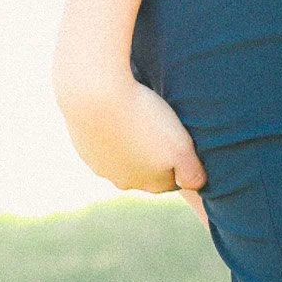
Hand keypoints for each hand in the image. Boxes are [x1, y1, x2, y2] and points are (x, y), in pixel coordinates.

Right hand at [57, 70, 206, 197]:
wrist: (95, 97)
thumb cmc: (144, 120)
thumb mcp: (179, 147)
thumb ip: (191, 172)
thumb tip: (196, 184)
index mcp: (149, 182)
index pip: (172, 181)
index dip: (181, 163)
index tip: (184, 143)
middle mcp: (122, 181)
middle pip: (147, 172)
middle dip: (157, 156)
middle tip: (164, 129)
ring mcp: (100, 165)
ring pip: (124, 159)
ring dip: (134, 144)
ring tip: (142, 118)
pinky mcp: (84, 146)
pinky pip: (104, 143)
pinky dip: (113, 132)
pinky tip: (119, 113)